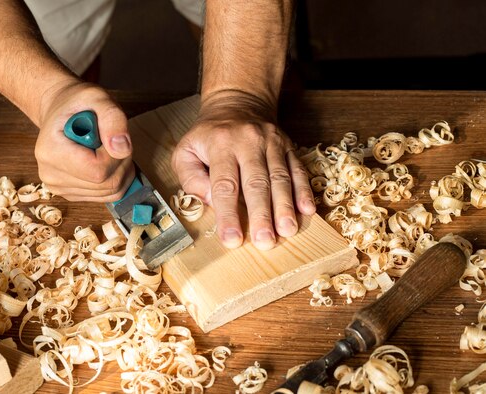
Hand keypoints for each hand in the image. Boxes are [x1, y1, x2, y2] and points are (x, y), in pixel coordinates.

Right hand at [35, 82, 134, 201]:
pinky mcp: (70, 194)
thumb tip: (123, 149)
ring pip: (109, 192)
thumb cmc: (78, 103)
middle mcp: (50, 175)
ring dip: (120, 170)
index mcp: (51, 151)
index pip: (97, 171)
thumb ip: (113, 120)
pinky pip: (105, 196)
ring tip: (109, 148)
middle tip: (113, 139)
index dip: (115, 156)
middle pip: (106, 184)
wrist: (60, 112)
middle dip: (121, 162)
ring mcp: (59, 188)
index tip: (111, 136)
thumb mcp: (98, 98)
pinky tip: (106, 160)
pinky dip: (115, 179)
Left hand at [171, 92, 315, 249]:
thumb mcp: (185, 151)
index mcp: (220, 145)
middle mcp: (248, 142)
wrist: (238, 102)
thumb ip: (191, 178)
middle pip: (256, 183)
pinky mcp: (288, 145)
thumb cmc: (208, 135)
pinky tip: (307, 210)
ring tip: (288, 231)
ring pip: (280, 177)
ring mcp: (271, 142)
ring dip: (285, 206)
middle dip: (261, 215)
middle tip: (265, 241)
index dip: (228, 214)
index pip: (224, 185)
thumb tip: (211, 201)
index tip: (232, 240)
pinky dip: (304, 190)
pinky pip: (298, 169)